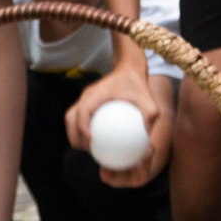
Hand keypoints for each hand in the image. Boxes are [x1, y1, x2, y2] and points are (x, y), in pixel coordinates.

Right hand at [67, 62, 165, 188]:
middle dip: (75, 136)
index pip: (83, 110)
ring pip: (70, 119)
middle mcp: (87, 95)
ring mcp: (84, 98)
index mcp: (98, 93)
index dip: (82, 127)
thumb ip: (149, 116)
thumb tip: (147, 138)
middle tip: (89, 151)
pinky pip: (77, 118)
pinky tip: (94, 143)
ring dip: (74, 135)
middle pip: (70, 117)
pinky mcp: (86, 102)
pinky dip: (80, 131)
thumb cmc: (138, 84)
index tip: (90, 142)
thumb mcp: (148, 99)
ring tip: (88, 149)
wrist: (128, 69)